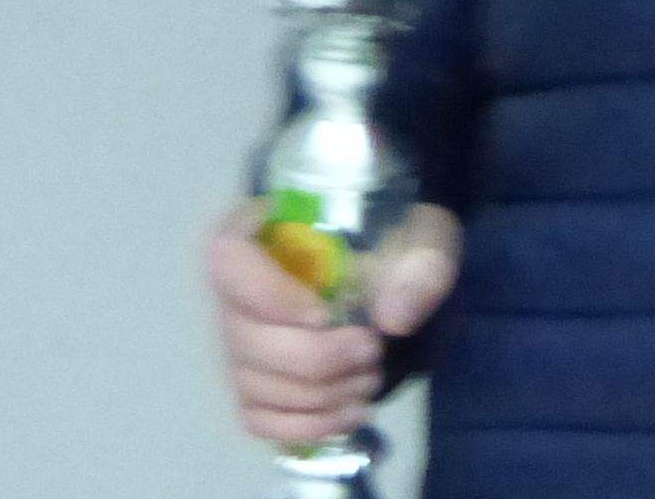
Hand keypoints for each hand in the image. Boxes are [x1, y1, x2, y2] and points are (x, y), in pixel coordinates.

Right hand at [208, 201, 458, 447]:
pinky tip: (347, 413)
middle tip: (371, 351)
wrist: (398, 274)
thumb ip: (422, 263)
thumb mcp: (425, 235)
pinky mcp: (253, 383)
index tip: (322, 314)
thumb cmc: (399, 242)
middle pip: (243, 338)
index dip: (267, 294)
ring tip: (369, 380)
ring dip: (318, 395)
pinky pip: (258, 418)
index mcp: (265, 230)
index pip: (228, 257)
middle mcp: (237, 289)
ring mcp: (239, 342)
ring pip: (252, 384)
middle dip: (314, 358)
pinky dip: (305, 425)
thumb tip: (395, 317)